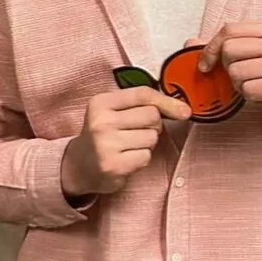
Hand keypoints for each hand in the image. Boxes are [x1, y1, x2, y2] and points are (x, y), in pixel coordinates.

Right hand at [61, 88, 190, 197]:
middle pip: (152, 116)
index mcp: (101, 102)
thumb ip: (142, 104)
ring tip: (129, 146)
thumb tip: (183, 109)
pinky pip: (146, 156)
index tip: (184, 110)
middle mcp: (101, 121)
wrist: (78, 165)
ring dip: (147, 143)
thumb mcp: (113, 111)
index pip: (142, 94)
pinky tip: (127, 158)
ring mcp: (106, 144)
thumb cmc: (103, 134)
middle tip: (138, 131)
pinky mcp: (113, 166)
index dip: (166, 101)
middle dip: (154, 125)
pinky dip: (141, 158)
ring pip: (151, 137)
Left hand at [195, 23, 261, 130]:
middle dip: (227, 68)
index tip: (206, 64)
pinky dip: (248, 96)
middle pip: (229, 50)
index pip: (229, 29)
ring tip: (252, 84)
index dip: (211, 47)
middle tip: (239, 75)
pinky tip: (260, 95)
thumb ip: (224, 47)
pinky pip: (248, 90)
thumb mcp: (254, 54)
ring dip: (238, 84)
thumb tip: (190, 42)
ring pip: (236, 71)